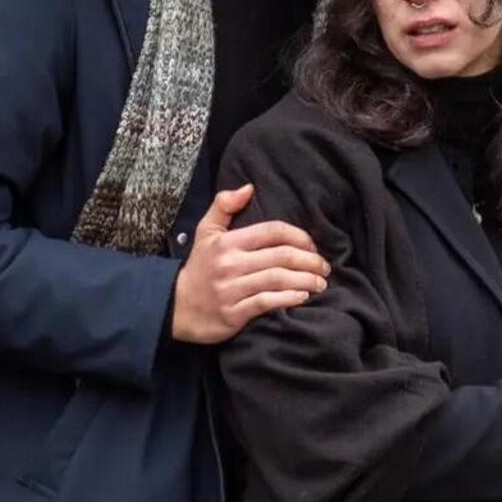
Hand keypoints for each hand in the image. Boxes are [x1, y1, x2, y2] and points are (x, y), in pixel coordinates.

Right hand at [170, 184, 329, 344]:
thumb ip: (223, 206)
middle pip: (281, 256)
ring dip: (306, 280)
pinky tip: (302, 297)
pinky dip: (288, 298)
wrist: (176, 306)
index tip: (313, 246)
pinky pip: (267, 302)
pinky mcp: (233, 313)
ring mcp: (232, 289)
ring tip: (320, 283)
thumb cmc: (199, 268)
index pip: (272, 231)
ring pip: (278, 279)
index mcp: (228, 242)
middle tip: (324, 267)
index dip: (299, 236)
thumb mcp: (205, 232)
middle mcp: (231, 263)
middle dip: (310, 261)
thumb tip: (248, 188)